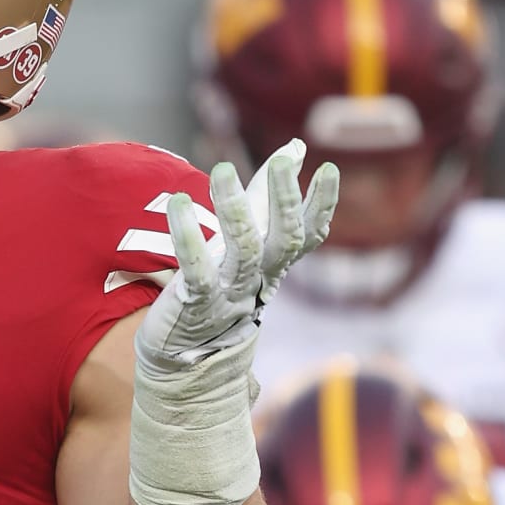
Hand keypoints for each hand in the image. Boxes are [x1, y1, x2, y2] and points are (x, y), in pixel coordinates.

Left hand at [137, 140, 337, 367]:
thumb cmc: (218, 288)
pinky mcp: (196, 306)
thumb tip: (296, 146)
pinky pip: (197, 273)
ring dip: (236, 209)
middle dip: (285, 201)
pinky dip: (189, 240)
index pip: (308, 234)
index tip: (327, 170)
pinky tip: (178, 205)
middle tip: (281, 162)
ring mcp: (230, 295)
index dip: (321, 205)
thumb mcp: (247, 242)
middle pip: (283, 240)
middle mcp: (259, 279)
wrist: (182, 358)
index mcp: (274, 265)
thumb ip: (267, 196)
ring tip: (223, 170)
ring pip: (243, 251)